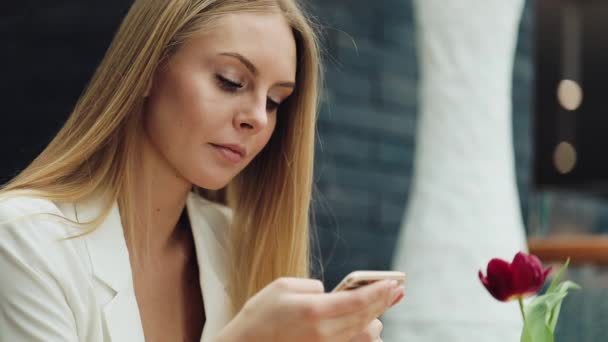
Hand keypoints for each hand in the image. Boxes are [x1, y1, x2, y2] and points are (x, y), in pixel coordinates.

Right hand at [217, 277, 403, 341]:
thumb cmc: (259, 316)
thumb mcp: (282, 287)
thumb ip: (312, 286)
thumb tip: (330, 292)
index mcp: (314, 311)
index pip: (359, 300)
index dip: (379, 290)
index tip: (394, 283)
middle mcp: (324, 334)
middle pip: (366, 317)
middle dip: (383, 302)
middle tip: (397, 290)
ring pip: (365, 336)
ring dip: (375, 320)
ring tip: (379, 308)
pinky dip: (364, 337)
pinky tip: (368, 328)